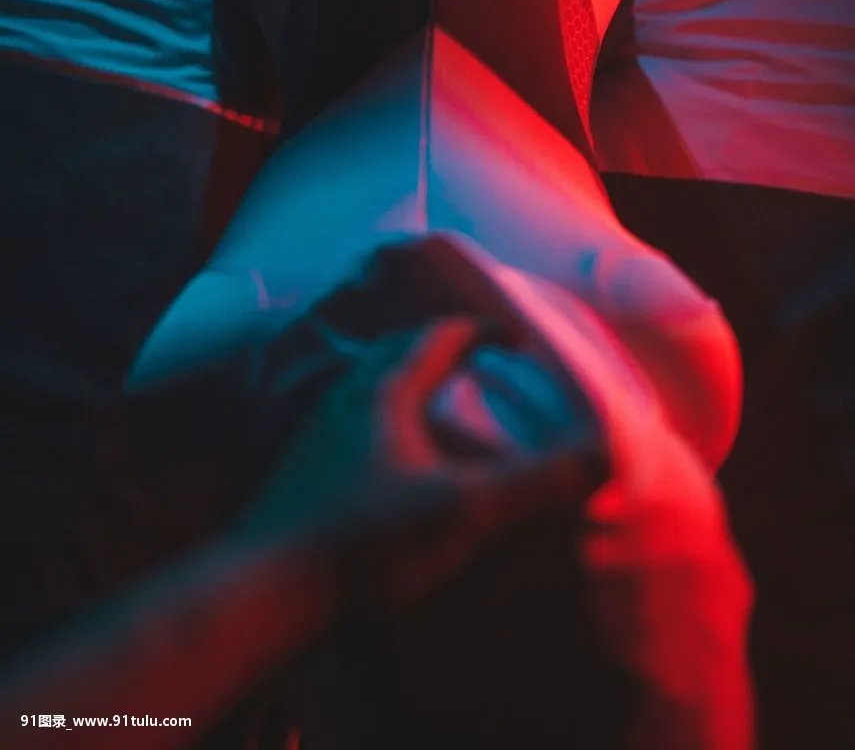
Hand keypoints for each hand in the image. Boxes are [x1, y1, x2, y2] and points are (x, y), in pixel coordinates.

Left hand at [235, 260, 603, 607]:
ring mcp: (320, 433)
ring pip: (373, 390)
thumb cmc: (365, 538)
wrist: (264, 588)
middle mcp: (347, 398)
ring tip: (445, 411)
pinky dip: (388, 425)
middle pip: (401, 356)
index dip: (482, 331)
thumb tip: (603, 455)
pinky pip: (356, 425)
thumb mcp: (462, 509)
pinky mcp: (305, 470)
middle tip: (484, 367)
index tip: (517, 339)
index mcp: (385, 390)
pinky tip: (398, 464)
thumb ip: (533, 482)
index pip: (440, 337)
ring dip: (413, 388)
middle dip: (445, 354)